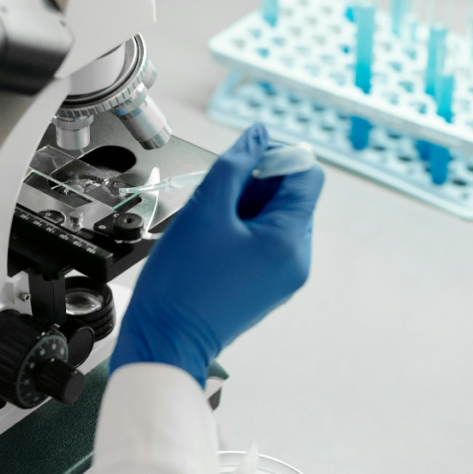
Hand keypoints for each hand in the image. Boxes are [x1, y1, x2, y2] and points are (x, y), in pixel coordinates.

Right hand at [109, 124, 324, 384]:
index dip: (275, 156)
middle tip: (215, 198)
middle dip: (254, 184)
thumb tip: (259, 135)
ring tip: (208, 224)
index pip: (306, 174)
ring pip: (273, 218)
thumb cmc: (181, 283)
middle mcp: (296, 260)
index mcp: (290, 240)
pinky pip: (263, 242)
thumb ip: (236, 164)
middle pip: (290, 195)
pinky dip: (240, 230)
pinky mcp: (266, 286)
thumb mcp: (206, 209)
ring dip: (243, 207)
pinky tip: (210, 242)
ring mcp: (283, 276)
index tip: (240, 163)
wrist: (166, 339)